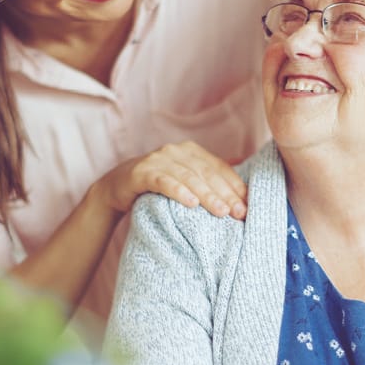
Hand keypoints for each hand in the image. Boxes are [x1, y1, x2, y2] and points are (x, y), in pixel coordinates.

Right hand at [98, 141, 247, 219]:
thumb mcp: (184, 182)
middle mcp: (176, 151)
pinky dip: (179, 191)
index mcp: (191, 151)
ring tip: (221, 212)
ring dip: (207, 195)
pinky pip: (164, 181)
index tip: (248, 207)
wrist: (116, 187)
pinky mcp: (142, 172)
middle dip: (225, 194)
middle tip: (239, 213)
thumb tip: (242, 193)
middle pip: (206, 173)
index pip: (219, 168)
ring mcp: (158, 159)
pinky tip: (191, 204)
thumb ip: (207, 182)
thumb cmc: (157, 187)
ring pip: (188, 177)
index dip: (235, 187)